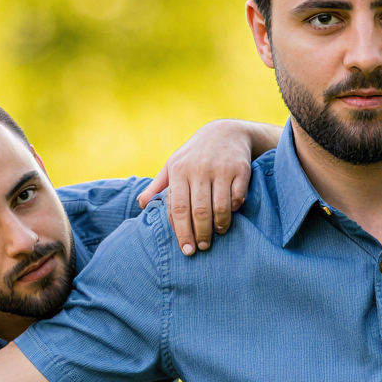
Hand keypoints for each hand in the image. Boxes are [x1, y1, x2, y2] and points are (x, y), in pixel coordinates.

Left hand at [137, 120, 261, 254]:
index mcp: (179, 170)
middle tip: (202, 247)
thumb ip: (158, 185)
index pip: (178, 207)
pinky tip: (231, 214)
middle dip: (201, 233)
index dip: (181, 231)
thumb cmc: (194, 155)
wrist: (225, 132)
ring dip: (219, 225)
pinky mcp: (240, 170)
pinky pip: (237, 197)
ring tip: (217, 233)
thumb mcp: (173, 165)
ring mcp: (220, 169)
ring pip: (220, 207)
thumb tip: (141, 205)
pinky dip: (234, 209)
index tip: (186, 249)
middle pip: (199, 211)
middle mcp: (198, 169)